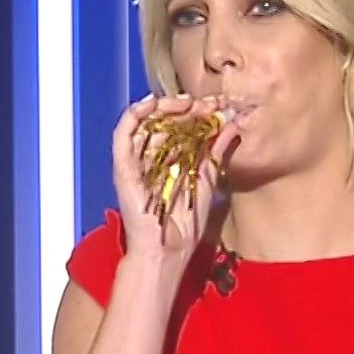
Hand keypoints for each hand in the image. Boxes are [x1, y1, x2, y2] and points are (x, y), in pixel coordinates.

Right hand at [111, 94, 241, 266]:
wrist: (168, 249)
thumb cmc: (185, 223)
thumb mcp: (208, 181)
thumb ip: (216, 153)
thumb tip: (231, 126)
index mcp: (172, 159)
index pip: (182, 126)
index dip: (198, 112)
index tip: (218, 105)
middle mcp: (152, 157)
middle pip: (164, 121)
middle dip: (184, 108)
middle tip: (204, 103)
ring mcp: (136, 161)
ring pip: (144, 123)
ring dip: (163, 107)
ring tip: (184, 103)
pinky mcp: (123, 167)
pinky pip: (123, 135)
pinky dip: (134, 115)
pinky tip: (151, 104)